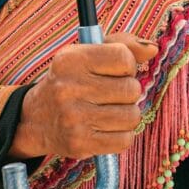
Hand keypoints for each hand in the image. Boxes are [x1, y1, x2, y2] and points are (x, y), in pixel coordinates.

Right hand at [8, 33, 158, 160]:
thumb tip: (153, 49)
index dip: (127, 65)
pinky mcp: (80, 144)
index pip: (124, 58)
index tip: (116, 71)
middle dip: (128, 91)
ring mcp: (74, 118)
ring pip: (132, 116)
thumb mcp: (88, 53)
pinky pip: (125, 140)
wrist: (35, 119)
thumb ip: (122, 45)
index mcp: (71, 59)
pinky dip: (121, 135)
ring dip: (126, 114)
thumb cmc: (71, 80)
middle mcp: (69, 87)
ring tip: (109, 111)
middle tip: (111, 94)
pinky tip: (106, 128)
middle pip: (131, 89)